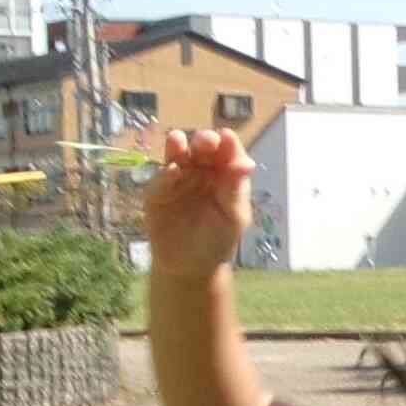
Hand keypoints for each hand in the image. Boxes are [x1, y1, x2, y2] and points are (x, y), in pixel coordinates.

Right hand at [145, 129, 255, 277]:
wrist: (191, 267)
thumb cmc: (217, 239)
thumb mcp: (233, 217)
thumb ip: (236, 190)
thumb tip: (248, 163)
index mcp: (223, 173)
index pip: (227, 153)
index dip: (228, 144)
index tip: (228, 138)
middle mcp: (200, 171)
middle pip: (201, 149)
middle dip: (204, 141)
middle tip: (207, 140)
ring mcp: (177, 179)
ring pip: (176, 157)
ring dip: (177, 147)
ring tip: (177, 139)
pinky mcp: (156, 194)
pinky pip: (159, 182)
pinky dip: (164, 176)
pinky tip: (172, 172)